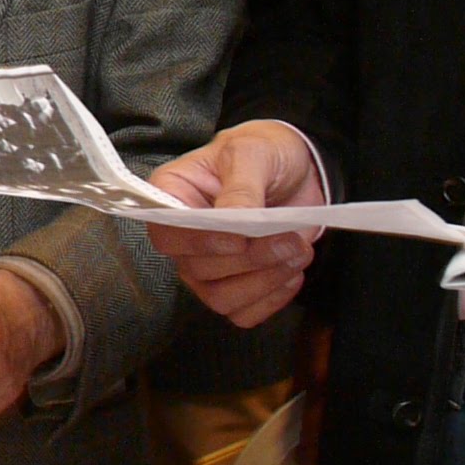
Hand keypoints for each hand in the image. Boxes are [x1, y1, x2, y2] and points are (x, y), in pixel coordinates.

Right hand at [144, 119, 326, 328]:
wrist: (298, 169)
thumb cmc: (265, 152)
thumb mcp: (252, 153)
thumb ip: (240, 187)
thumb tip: (233, 220)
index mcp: (171, 196)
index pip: (166, 234)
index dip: (198, 244)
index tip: (239, 240)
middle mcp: (182, 236)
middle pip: (197, 271)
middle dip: (249, 261)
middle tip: (289, 240)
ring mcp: (206, 266)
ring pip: (219, 298)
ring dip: (264, 282)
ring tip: (297, 253)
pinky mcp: (234, 285)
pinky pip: (243, 312)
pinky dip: (271, 299)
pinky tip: (291, 273)